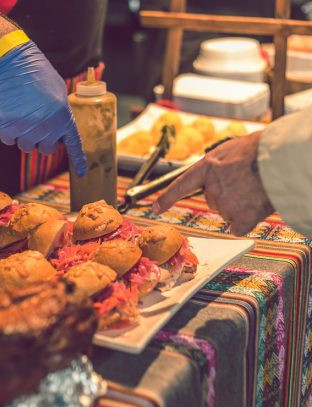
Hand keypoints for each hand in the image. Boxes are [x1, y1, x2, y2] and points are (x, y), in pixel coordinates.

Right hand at [0, 41, 87, 174]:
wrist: (13, 62)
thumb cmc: (38, 75)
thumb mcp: (59, 94)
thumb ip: (61, 117)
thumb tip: (60, 135)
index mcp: (64, 118)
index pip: (73, 145)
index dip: (78, 160)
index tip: (82, 173)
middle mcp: (47, 127)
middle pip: (45, 149)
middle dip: (41, 139)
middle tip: (35, 121)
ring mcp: (27, 128)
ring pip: (26, 147)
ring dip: (23, 135)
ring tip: (22, 113)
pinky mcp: (8, 127)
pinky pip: (9, 141)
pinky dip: (8, 131)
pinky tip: (10, 113)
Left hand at [153, 131, 274, 235]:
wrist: (280, 158)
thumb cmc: (261, 150)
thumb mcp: (232, 150)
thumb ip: (219, 166)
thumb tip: (220, 177)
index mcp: (208, 167)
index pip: (181, 185)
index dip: (167, 198)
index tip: (155, 209)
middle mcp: (212, 188)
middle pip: (213, 200)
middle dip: (227, 194)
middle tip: (246, 182)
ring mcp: (224, 205)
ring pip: (228, 211)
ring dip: (240, 204)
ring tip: (256, 188)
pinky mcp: (239, 219)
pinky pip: (238, 226)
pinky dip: (247, 219)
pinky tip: (257, 205)